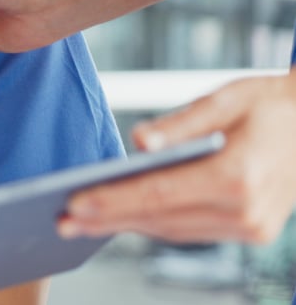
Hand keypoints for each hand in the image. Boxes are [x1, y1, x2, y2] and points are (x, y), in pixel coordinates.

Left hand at [60, 71, 295, 242]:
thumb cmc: (270, 104)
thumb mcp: (227, 98)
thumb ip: (180, 123)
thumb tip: (139, 142)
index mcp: (239, 175)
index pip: (160, 194)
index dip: (113, 200)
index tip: (74, 203)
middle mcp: (247, 210)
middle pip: (161, 218)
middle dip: (107, 219)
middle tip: (61, 221)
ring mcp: (253, 227)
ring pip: (173, 230)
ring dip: (126, 226)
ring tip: (81, 222)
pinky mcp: (252, 231)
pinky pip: (190, 231)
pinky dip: (154, 224)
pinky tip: (121, 218)